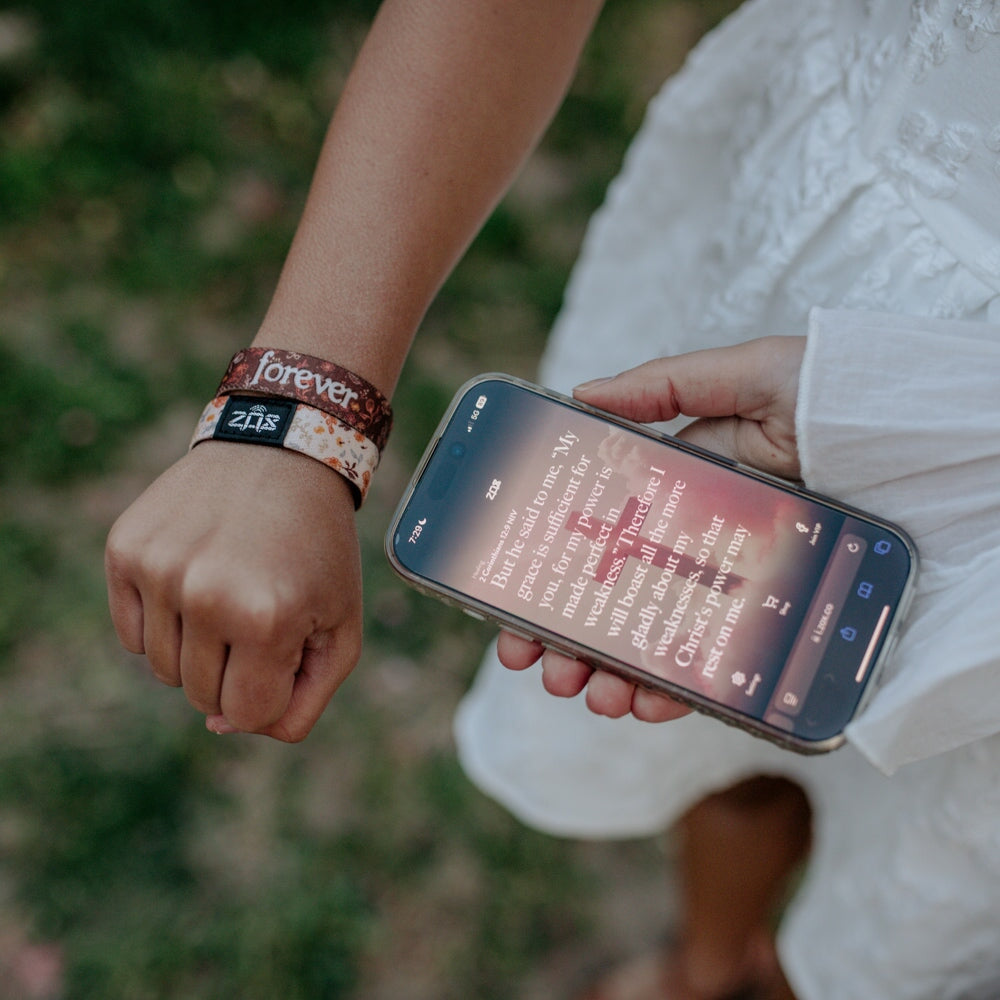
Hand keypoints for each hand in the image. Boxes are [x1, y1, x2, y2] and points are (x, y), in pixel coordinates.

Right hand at [105, 442, 362, 740]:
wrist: (281, 455)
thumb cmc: (318, 550)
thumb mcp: (339, 628)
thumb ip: (300, 702)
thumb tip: (220, 727)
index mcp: (265, 619)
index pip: (244, 714)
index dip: (269, 690)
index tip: (286, 647)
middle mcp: (204, 595)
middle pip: (200, 697)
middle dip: (235, 672)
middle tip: (260, 611)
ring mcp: (159, 570)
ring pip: (162, 670)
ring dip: (198, 649)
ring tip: (230, 590)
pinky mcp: (125, 549)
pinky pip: (132, 635)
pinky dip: (164, 623)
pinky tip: (196, 578)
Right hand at [497, 336, 805, 720]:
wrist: (931, 446)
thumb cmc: (840, 399)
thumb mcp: (750, 374)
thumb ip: (667, 384)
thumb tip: (580, 394)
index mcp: (682, 494)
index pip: (602, 540)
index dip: (551, 571)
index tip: (504, 597)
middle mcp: (699, 547)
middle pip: (615, 601)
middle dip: (564, 636)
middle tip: (533, 662)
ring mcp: (734, 590)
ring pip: (655, 642)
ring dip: (607, 672)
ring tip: (582, 688)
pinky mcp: (773, 625)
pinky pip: (716, 668)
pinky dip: (675, 691)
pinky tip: (643, 700)